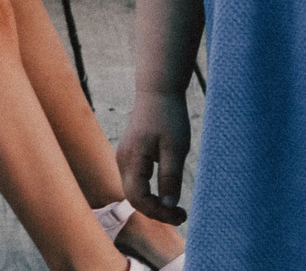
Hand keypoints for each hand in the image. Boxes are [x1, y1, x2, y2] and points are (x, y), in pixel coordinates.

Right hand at [117, 91, 192, 225]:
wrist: (158, 91)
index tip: (182, 214)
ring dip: (154, 204)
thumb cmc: (168, 116)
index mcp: (132, 159)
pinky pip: (136, 182)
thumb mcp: (175, 148)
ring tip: (177, 208)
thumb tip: (169, 205)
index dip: (159, 212)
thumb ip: (170, 177)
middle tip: (182, 215)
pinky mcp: (131, 156)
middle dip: (157, 212)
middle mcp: (123, 160)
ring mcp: (125, 158)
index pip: (139, 199)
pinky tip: (167, 193)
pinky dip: (151, 193)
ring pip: (134, 192)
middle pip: (134, 199)